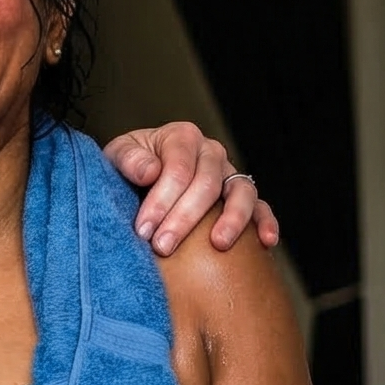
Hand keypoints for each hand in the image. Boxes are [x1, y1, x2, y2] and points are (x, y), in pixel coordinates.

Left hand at [102, 122, 279, 256]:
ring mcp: (229, 173)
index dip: (161, 200)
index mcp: (181, 137)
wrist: (138, 179)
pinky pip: (260, 206)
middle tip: (162, 246)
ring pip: (241, 191)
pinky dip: (265, 222)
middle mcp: (210, 152)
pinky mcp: (241, 196)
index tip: (143, 230)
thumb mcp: (118, 157)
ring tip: (218, 244)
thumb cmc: (128, 169)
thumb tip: (150, 171)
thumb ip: (129, 160)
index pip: (178, 169)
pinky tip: (266, 242)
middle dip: (184, 218)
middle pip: (207, 184)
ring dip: (232, 219)